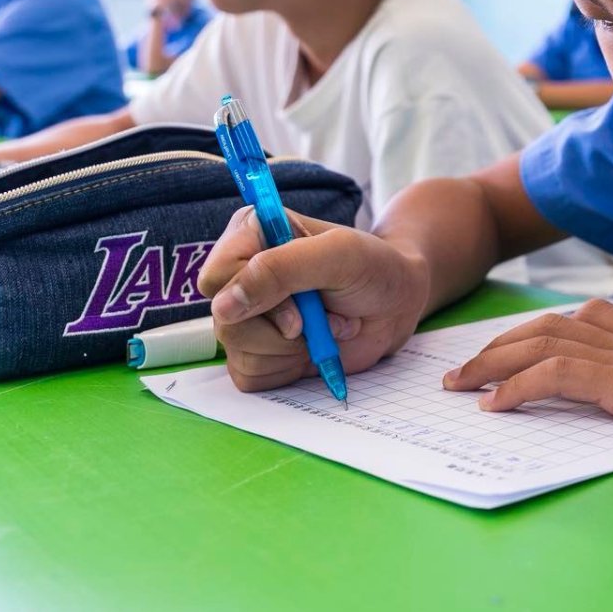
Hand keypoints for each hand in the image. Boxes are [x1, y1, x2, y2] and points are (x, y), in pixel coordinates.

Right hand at [198, 207, 428, 391]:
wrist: (396, 304)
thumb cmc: (372, 268)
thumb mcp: (337, 255)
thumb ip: (280, 270)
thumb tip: (223, 306)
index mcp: (251, 235)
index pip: (216, 277)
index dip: (253, 297)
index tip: (298, 302)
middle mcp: (241, 275)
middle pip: (224, 320)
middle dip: (283, 326)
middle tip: (321, 313)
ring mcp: (247, 316)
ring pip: (236, 351)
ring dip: (293, 347)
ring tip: (325, 325)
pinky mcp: (257, 352)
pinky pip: (249, 375)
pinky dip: (288, 368)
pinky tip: (313, 347)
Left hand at [444, 299, 612, 435]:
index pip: (592, 322)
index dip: (552, 329)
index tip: (524, 341)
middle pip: (552, 328)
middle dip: (505, 343)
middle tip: (469, 364)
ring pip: (540, 347)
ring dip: (492, 364)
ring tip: (459, 383)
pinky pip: (551, 378)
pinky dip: (515, 388)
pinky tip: (492, 404)